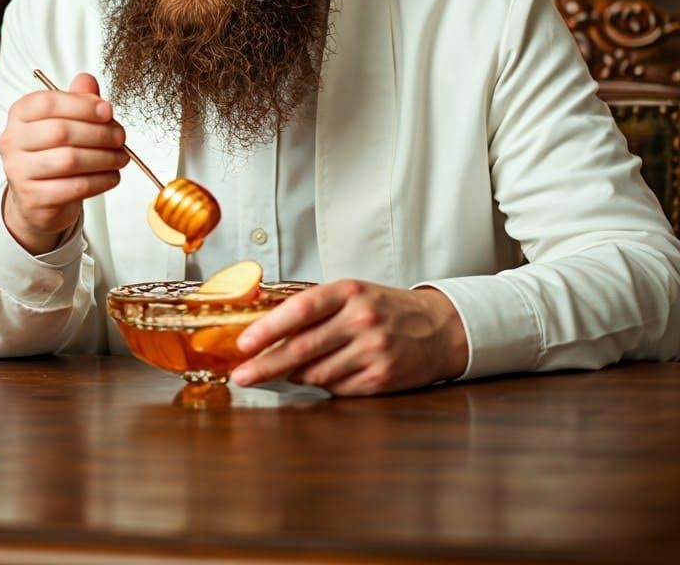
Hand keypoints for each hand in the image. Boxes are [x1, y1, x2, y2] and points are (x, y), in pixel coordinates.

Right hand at [0, 72, 127, 254]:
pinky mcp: (33, 198)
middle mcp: (12, 141)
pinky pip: (74, 187)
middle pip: (61, 132)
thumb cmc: (54, 151)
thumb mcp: (65, 120)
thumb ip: (77, 99)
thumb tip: (87, 81)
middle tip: (121, 137)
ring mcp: (19, 172)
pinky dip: (100, 181)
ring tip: (121, 157)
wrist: (37, 197)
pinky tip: (113, 175)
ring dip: (104, 158)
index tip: (108, 111)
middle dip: (99, 133)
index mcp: (20, 114)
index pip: (48, 103)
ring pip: (69, 161)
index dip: (82, 105)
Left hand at [229, 281, 467, 395]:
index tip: (244, 344)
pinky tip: (326, 375)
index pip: (300, 310)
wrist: (438, 328)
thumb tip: (266, 331)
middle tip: (242, 375)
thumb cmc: (385, 308)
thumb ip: (314, 308)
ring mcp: (373, 350)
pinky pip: (336, 388)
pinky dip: (323, 385)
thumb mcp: (351, 294)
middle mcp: (362, 319)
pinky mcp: (381, 378)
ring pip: (315, 373)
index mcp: (349, 292)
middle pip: (301, 348)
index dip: (268, 329)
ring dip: (295, 376)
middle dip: (265, 365)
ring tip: (289, 371)